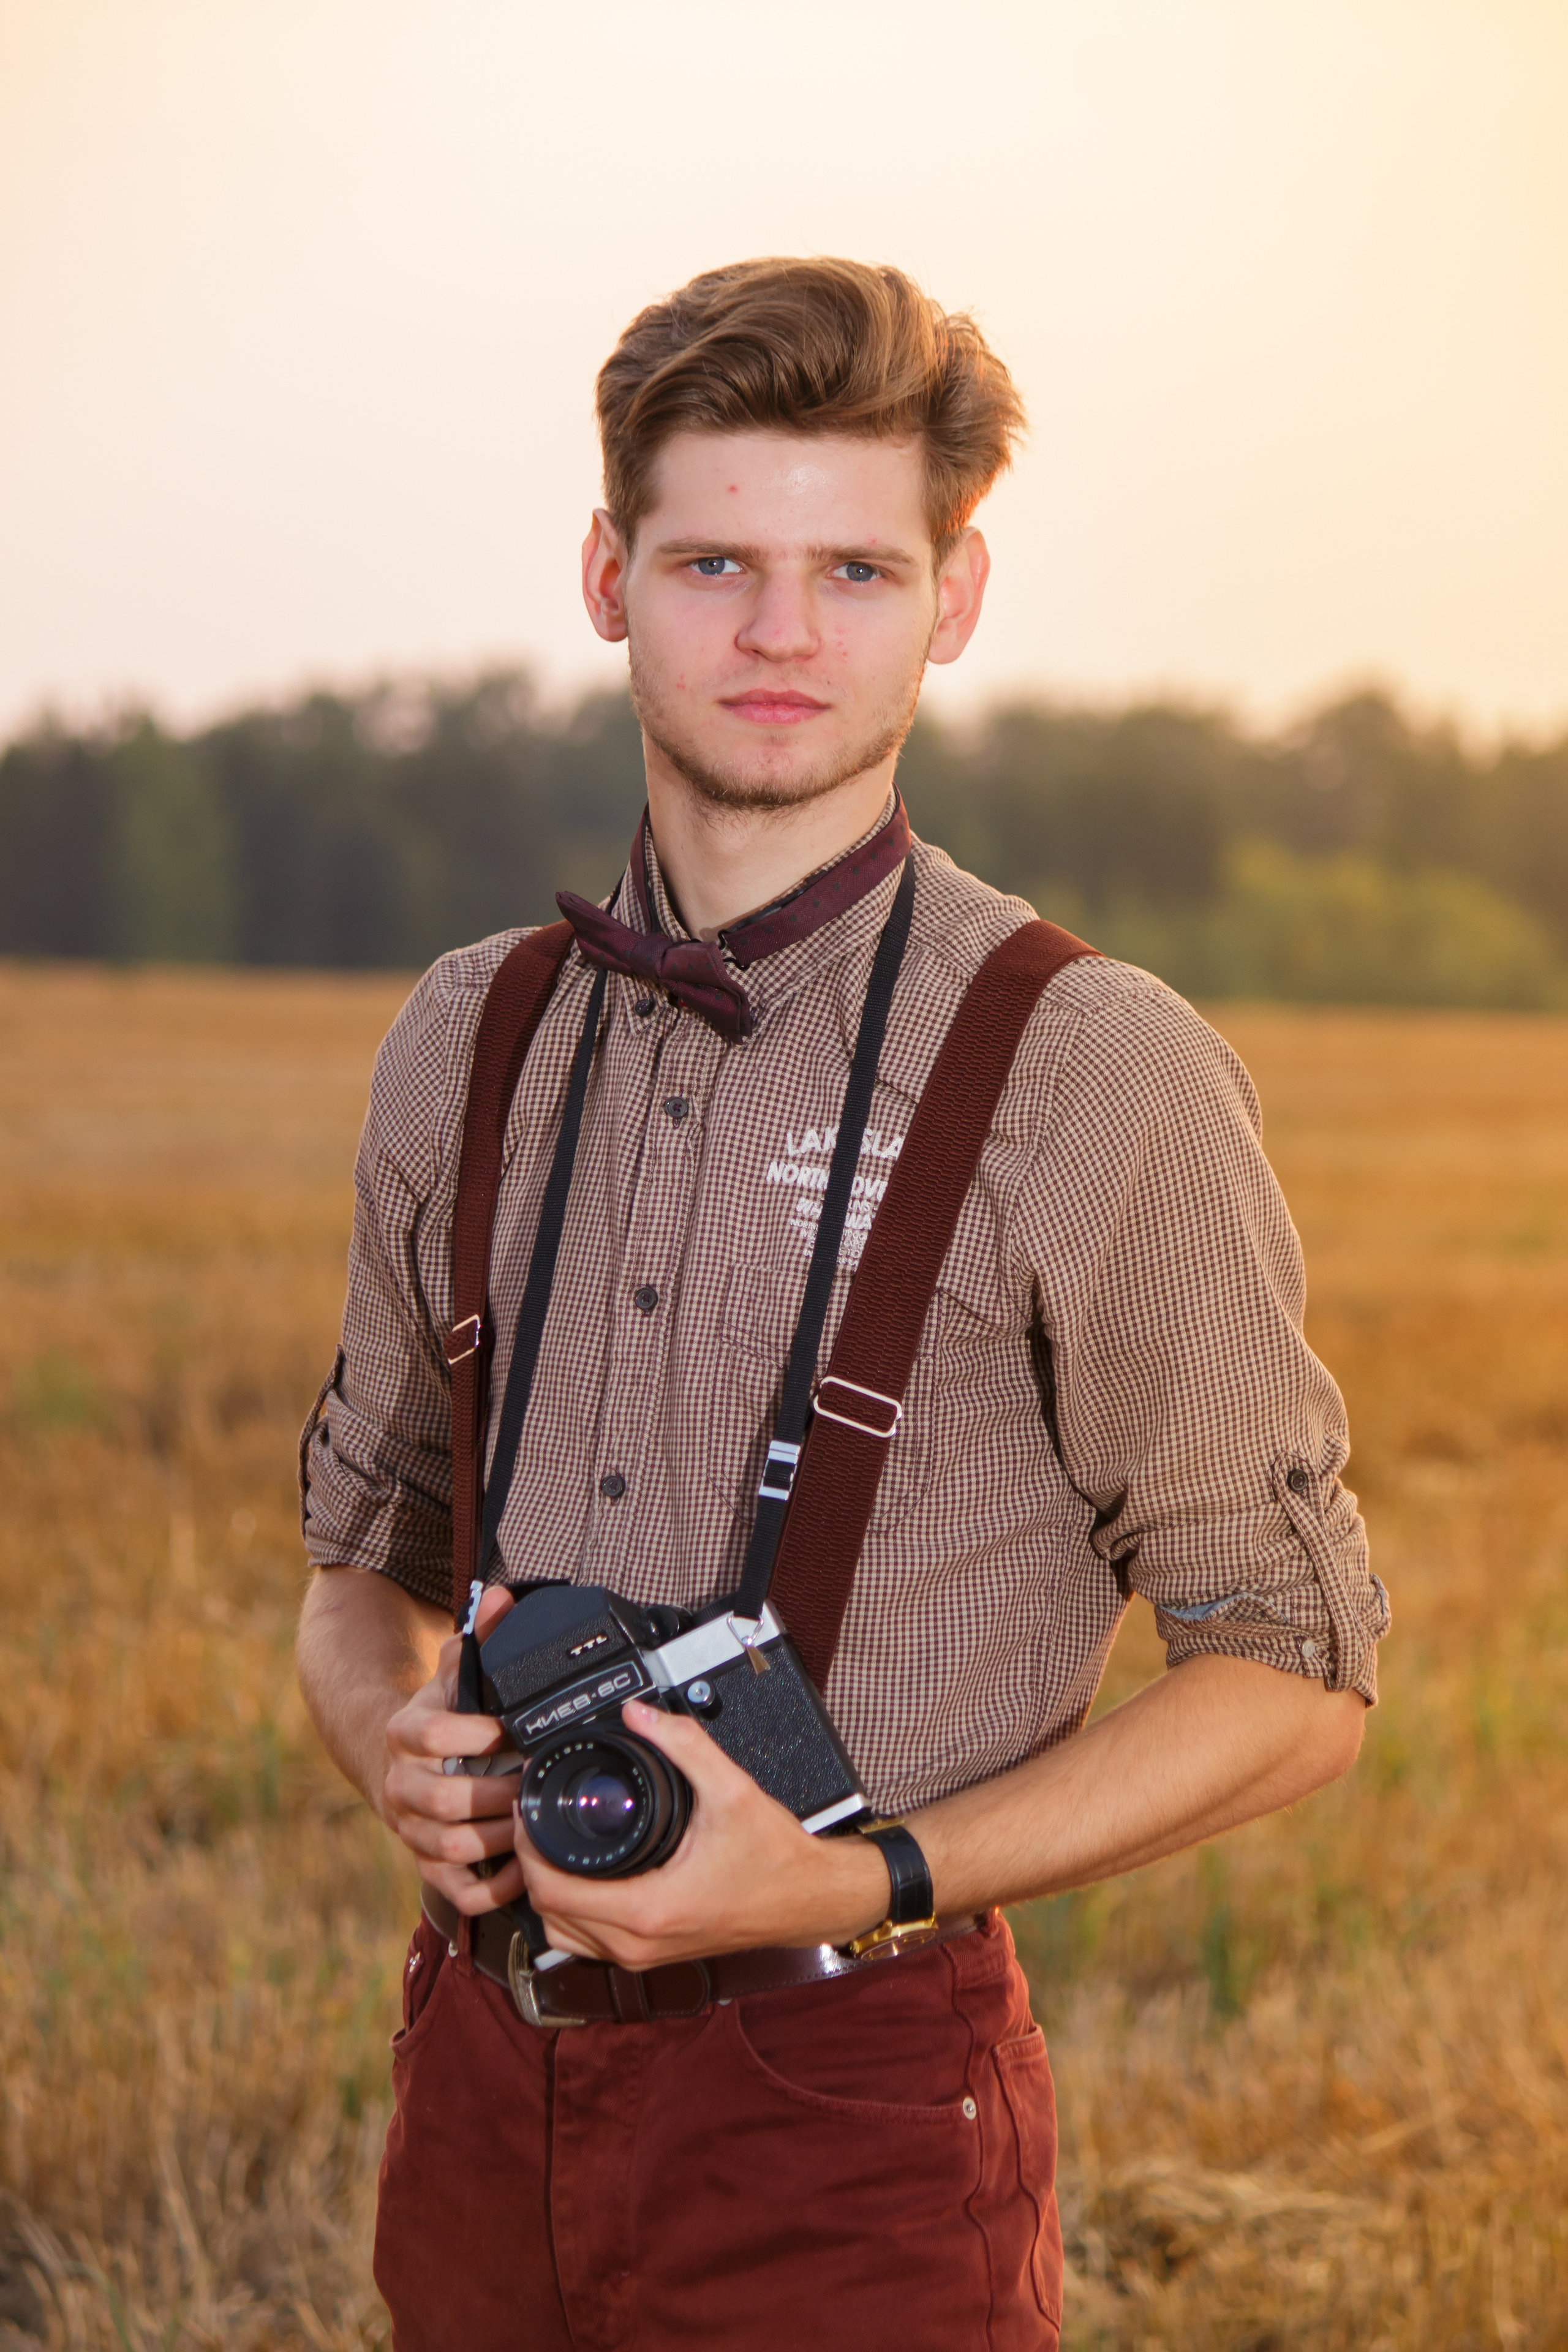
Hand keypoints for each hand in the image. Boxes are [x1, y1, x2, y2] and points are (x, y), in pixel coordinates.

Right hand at [380, 1586, 528, 1914]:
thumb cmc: (442, 1718)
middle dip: (497, 1793)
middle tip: (537, 1780)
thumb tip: (503, 1596)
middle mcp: (401, 1783)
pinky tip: (522, 1871)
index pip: (433, 1734)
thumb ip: (481, 1637)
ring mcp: (410, 1828)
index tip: (511, 1731)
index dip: (475, 1734)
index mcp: (405, 1732)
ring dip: (498, 1838)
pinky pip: (455, 1889)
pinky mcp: (425, 1863)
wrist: (398, 1763)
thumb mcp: (456, 1675)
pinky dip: (491, 1888)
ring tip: (535, 1821)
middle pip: (444, 1799)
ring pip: (450, 1846)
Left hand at [516, 1698, 890, 1967]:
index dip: (527, 1847)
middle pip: (546, 1915)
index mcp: (648, 1909)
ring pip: (563, 1936)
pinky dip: (573, 1914)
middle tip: (536, 1819)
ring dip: (548, 1894)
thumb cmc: (776, 1859)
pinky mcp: (653, 1956)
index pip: (551, 1891)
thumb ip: (684, 1745)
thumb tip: (639, 1715)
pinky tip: (582, 1877)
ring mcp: (644, 1955)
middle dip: (530, 1865)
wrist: (808, 1900)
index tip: (529, 1809)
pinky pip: (590, 1943)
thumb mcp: (731, 1790)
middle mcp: (638, 1942)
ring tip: (551, 1845)